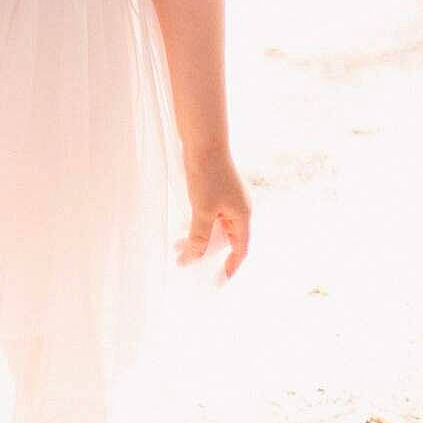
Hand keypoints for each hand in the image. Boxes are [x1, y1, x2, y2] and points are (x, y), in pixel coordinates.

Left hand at [176, 147, 250, 280]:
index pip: (241, 249)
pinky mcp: (219, 188)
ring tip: (179, 247)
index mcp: (243, 216)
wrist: (204, 140)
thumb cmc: (207, 175)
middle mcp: (240, 208)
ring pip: (217, 226)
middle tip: (191, 265)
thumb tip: (191, 260)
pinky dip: (200, 224)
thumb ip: (199, 238)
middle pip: (228, 239)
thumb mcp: (202, 211)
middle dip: (209, 253)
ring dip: (201, 238)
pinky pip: (212, 214)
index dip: (231, 267)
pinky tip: (184, 227)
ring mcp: (230, 197)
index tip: (220, 282)